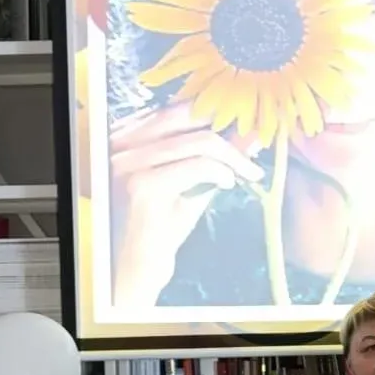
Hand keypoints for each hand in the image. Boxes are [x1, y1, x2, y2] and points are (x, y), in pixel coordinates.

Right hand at [110, 104, 264, 307]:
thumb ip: (213, 156)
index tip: (245, 124)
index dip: (216, 113)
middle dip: (229, 129)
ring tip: (247, 171)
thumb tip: (248, 132)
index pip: (175, 109)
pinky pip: (197, 166)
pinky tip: (228, 184)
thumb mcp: (189, 181)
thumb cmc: (159, 225)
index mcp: (124, 136)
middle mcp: (119, 144)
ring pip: (199, 142)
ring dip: (233, 157)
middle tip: (254, 146)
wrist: (136, 266)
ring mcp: (128, 163)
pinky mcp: (142, 186)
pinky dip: (221, 172)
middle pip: (187, 116)